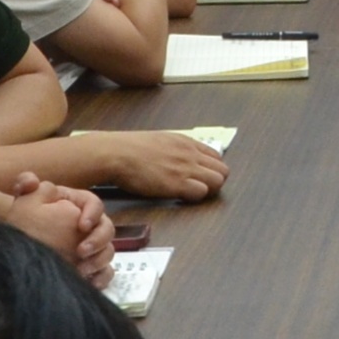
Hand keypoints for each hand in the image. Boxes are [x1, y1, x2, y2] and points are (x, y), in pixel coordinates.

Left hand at [5, 173, 115, 285]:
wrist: (19, 245)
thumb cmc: (24, 219)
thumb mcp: (24, 199)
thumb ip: (26, 184)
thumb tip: (30, 182)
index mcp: (78, 204)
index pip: (94, 203)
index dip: (93, 213)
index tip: (82, 225)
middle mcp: (90, 225)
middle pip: (107, 229)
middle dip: (98, 240)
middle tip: (80, 251)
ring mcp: (92, 247)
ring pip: (108, 252)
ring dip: (98, 261)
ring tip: (81, 270)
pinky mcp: (91, 267)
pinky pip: (105, 273)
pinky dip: (101, 278)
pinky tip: (89, 284)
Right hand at [98, 131, 229, 202]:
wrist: (115, 153)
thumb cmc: (129, 148)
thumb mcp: (159, 140)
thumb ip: (174, 148)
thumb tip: (179, 156)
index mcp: (185, 142)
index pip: (216, 156)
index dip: (211, 169)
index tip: (202, 176)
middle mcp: (189, 153)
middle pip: (223, 170)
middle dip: (215, 181)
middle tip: (200, 188)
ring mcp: (185, 168)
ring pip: (217, 182)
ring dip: (208, 190)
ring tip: (190, 194)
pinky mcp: (177, 183)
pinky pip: (201, 192)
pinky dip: (195, 197)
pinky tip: (181, 197)